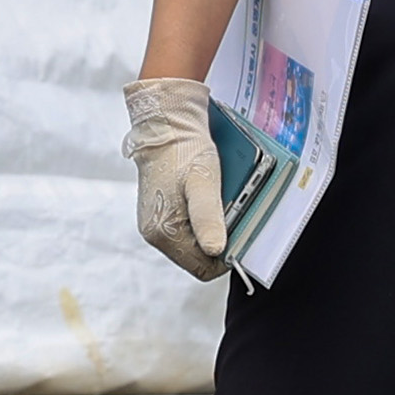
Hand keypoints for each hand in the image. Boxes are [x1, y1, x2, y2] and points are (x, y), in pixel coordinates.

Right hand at [123, 77, 230, 280]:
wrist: (166, 126)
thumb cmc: (184, 151)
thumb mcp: (204, 183)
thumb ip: (208, 218)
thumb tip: (215, 250)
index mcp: (162, 232)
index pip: (202, 268)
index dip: (226, 257)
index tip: (240, 236)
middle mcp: (155, 234)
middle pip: (198, 258)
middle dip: (219, 241)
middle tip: (234, 216)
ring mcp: (154, 225)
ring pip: (194, 244)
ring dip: (212, 230)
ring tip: (222, 205)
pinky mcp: (159, 215)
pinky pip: (187, 230)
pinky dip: (202, 220)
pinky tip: (208, 201)